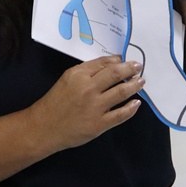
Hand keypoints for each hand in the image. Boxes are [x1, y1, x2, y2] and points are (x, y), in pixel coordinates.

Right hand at [27, 56, 143, 151]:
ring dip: (134, 85)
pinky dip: (131, 108)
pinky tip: (136, 103)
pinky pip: (120, 115)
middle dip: (130, 69)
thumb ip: (87, 70)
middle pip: (115, 74)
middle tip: (138, 66)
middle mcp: (88, 88)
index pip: (104, 63)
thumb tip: (111, 63)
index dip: (118, 61)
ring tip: (141, 82)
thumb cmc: (56, 101)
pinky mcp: (99, 124)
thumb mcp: (68, 78)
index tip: (126, 60)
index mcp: (79, 75)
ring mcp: (95, 107)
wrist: (44, 126)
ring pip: (121, 92)